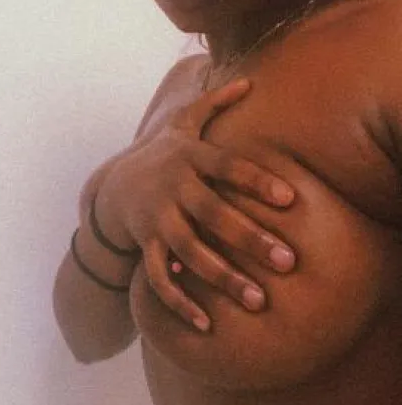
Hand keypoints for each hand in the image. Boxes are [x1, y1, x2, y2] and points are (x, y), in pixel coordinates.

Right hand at [98, 77, 295, 330]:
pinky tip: (205, 324)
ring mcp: (157, 218)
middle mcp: (175, 186)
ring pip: (190, 251)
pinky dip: (179, 302)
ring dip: (223, 277)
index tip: (291, 198)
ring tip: (257, 300)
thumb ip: (214, 103)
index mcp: (190, 156)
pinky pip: (159, 277)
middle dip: (250, 238)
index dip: (257, 180)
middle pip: (214, 213)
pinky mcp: (144, 244)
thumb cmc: (164, 152)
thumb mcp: (183, 123)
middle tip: (287, 261)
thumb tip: (249, 80)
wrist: (113, 183)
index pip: (228, 166)